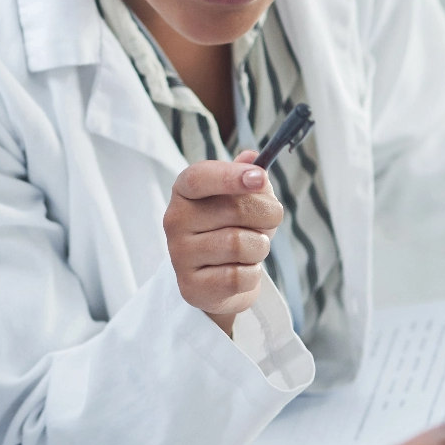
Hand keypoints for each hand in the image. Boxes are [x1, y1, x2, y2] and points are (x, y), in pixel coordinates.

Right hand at [163, 151, 284, 333]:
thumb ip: (249, 176)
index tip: (259, 178)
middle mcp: (175, 220)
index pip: (199, 178)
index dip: (230, 176)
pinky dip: (252, 274)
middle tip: (269, 221)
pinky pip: (239, 277)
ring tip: (252, 249)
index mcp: (184, 192)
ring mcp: (179, 255)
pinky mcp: (191, 287)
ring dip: (260, 247)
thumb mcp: (243, 198)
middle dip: (267, 215)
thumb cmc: (233, 229)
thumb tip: (252, 158)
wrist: (218, 281)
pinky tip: (242, 271)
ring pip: (240, 245)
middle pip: (235, 210)